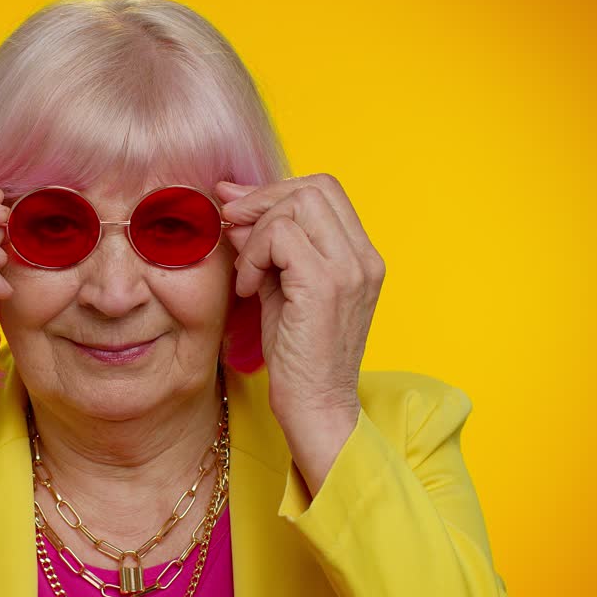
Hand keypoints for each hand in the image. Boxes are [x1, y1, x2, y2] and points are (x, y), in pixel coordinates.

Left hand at [215, 174, 384, 490]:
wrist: (315, 408)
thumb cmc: (297, 357)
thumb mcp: (279, 288)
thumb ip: (264, 244)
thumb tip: (231, 199)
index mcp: (361, 255)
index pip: (324, 190)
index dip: (276, 191)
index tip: (238, 211)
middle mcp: (364, 257)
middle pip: (313, 188)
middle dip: (262, 201)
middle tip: (231, 228)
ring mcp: (351, 270)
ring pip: (296, 205)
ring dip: (257, 232)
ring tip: (247, 273)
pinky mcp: (326, 286)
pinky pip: (281, 236)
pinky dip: (254, 255)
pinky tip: (249, 288)